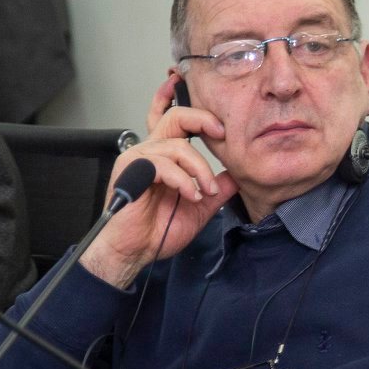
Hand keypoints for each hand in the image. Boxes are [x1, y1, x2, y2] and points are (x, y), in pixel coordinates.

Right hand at [78, 77, 236, 287]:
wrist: (134, 252)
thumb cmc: (158, 230)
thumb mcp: (198, 208)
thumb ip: (216, 190)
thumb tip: (237, 176)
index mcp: (164, 157)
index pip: (177, 122)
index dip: (198, 116)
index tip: (222, 128)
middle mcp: (150, 152)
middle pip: (174, 117)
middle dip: (201, 120)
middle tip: (221, 133)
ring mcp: (138, 159)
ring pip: (177, 146)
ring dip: (200, 169)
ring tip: (206, 192)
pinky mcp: (131, 171)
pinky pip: (163, 165)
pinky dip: (183, 180)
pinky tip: (190, 196)